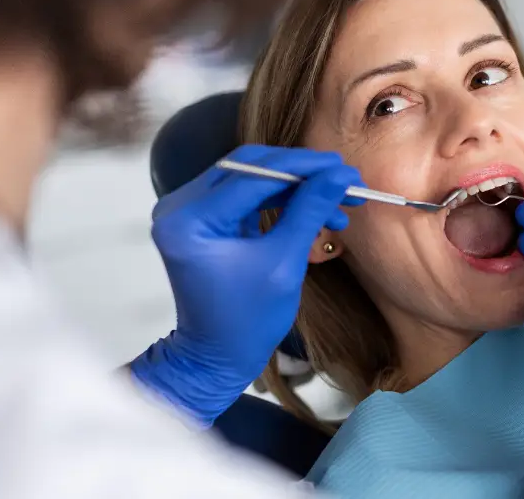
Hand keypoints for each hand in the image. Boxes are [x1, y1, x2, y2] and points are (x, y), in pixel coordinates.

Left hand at [129, 144, 363, 425]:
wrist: (218, 356)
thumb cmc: (247, 321)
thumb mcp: (284, 263)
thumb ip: (309, 211)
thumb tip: (340, 175)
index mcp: (189, 221)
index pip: (253, 175)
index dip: (304, 168)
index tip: (344, 169)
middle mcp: (179, 207)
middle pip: (250, 167)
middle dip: (302, 172)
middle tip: (344, 178)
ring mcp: (188, 211)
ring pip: (252, 177)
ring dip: (297, 185)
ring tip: (338, 200)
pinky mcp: (203, 218)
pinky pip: (247, 194)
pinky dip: (282, 198)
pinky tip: (316, 209)